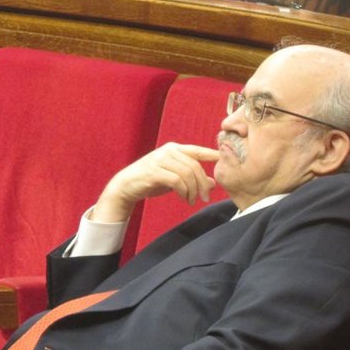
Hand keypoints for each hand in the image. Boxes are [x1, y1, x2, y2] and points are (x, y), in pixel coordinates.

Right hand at [92, 142, 220, 224]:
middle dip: (202, 184)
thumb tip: (213, 183)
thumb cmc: (151, 181)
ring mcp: (160, 160)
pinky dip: (184, 192)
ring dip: (193, 190)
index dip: (212, 154)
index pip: (198, 150)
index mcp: (174, 149)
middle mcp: (168, 151)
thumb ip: (192, 178)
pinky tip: (184, 198)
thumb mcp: (174, 179)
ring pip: (187, 174)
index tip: (223, 160)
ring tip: (192, 200)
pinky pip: (177, 181)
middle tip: (205, 197)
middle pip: (195, 166)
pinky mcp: (154, 171)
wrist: (126, 186)